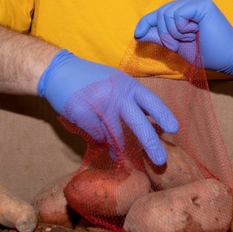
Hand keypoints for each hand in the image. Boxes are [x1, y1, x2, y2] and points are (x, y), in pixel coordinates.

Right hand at [37, 50, 177, 165]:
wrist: (59, 71)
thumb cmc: (91, 79)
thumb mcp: (116, 82)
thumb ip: (131, 99)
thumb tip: (150, 120)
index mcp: (128, 85)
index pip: (151, 101)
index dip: (163, 115)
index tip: (174, 129)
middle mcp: (117, 94)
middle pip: (138, 122)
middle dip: (151, 143)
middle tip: (160, 160)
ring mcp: (99, 105)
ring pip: (114, 135)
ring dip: (116, 147)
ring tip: (116, 155)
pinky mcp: (83, 115)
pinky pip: (96, 136)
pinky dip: (97, 138)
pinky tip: (92, 130)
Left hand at [133, 0, 232, 80]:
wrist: (228, 58)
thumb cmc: (206, 53)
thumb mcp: (176, 45)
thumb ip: (159, 36)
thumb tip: (138, 33)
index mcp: (185, 11)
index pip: (159, 13)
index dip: (146, 22)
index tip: (137, 34)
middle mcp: (190, 2)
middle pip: (160, 13)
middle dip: (165, 34)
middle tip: (178, 44)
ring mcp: (196, 1)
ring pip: (167, 13)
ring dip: (174, 33)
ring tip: (190, 38)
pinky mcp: (201, 3)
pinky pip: (177, 14)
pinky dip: (181, 29)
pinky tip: (195, 32)